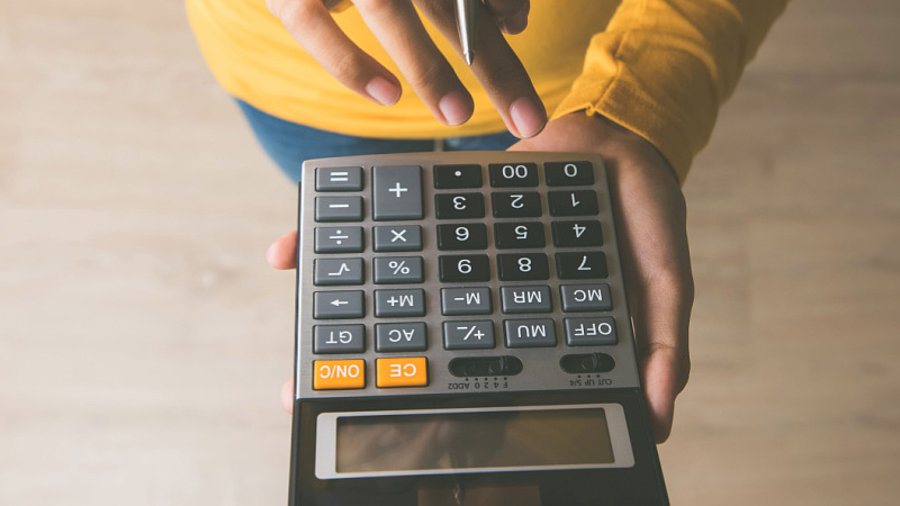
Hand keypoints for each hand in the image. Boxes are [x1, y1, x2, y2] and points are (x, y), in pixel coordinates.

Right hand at [264, 0, 546, 136]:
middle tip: (527, 118)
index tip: (524, 51)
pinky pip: (312, 25)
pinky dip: (350, 64)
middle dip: (493, 63)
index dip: (507, 9)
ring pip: (388, 10)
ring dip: (429, 67)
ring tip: (458, 116)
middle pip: (448, 6)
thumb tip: (513, 22)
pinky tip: (388, 96)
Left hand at [267, 112, 692, 441]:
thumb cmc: (643, 214)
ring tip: (301, 352)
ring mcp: (463, 259)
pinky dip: (348, 244)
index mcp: (533, 323)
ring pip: (395, 294)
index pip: (483, 377)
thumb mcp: (666, 280)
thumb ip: (665, 345)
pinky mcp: (442, 216)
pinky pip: (394, 234)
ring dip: (343, 317)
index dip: (440, 407)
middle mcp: (490, 297)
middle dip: (367, 375)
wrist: (618, 135)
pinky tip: (294, 254)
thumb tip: (659, 418)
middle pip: (422, 344)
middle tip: (309, 398)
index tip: (397, 432)